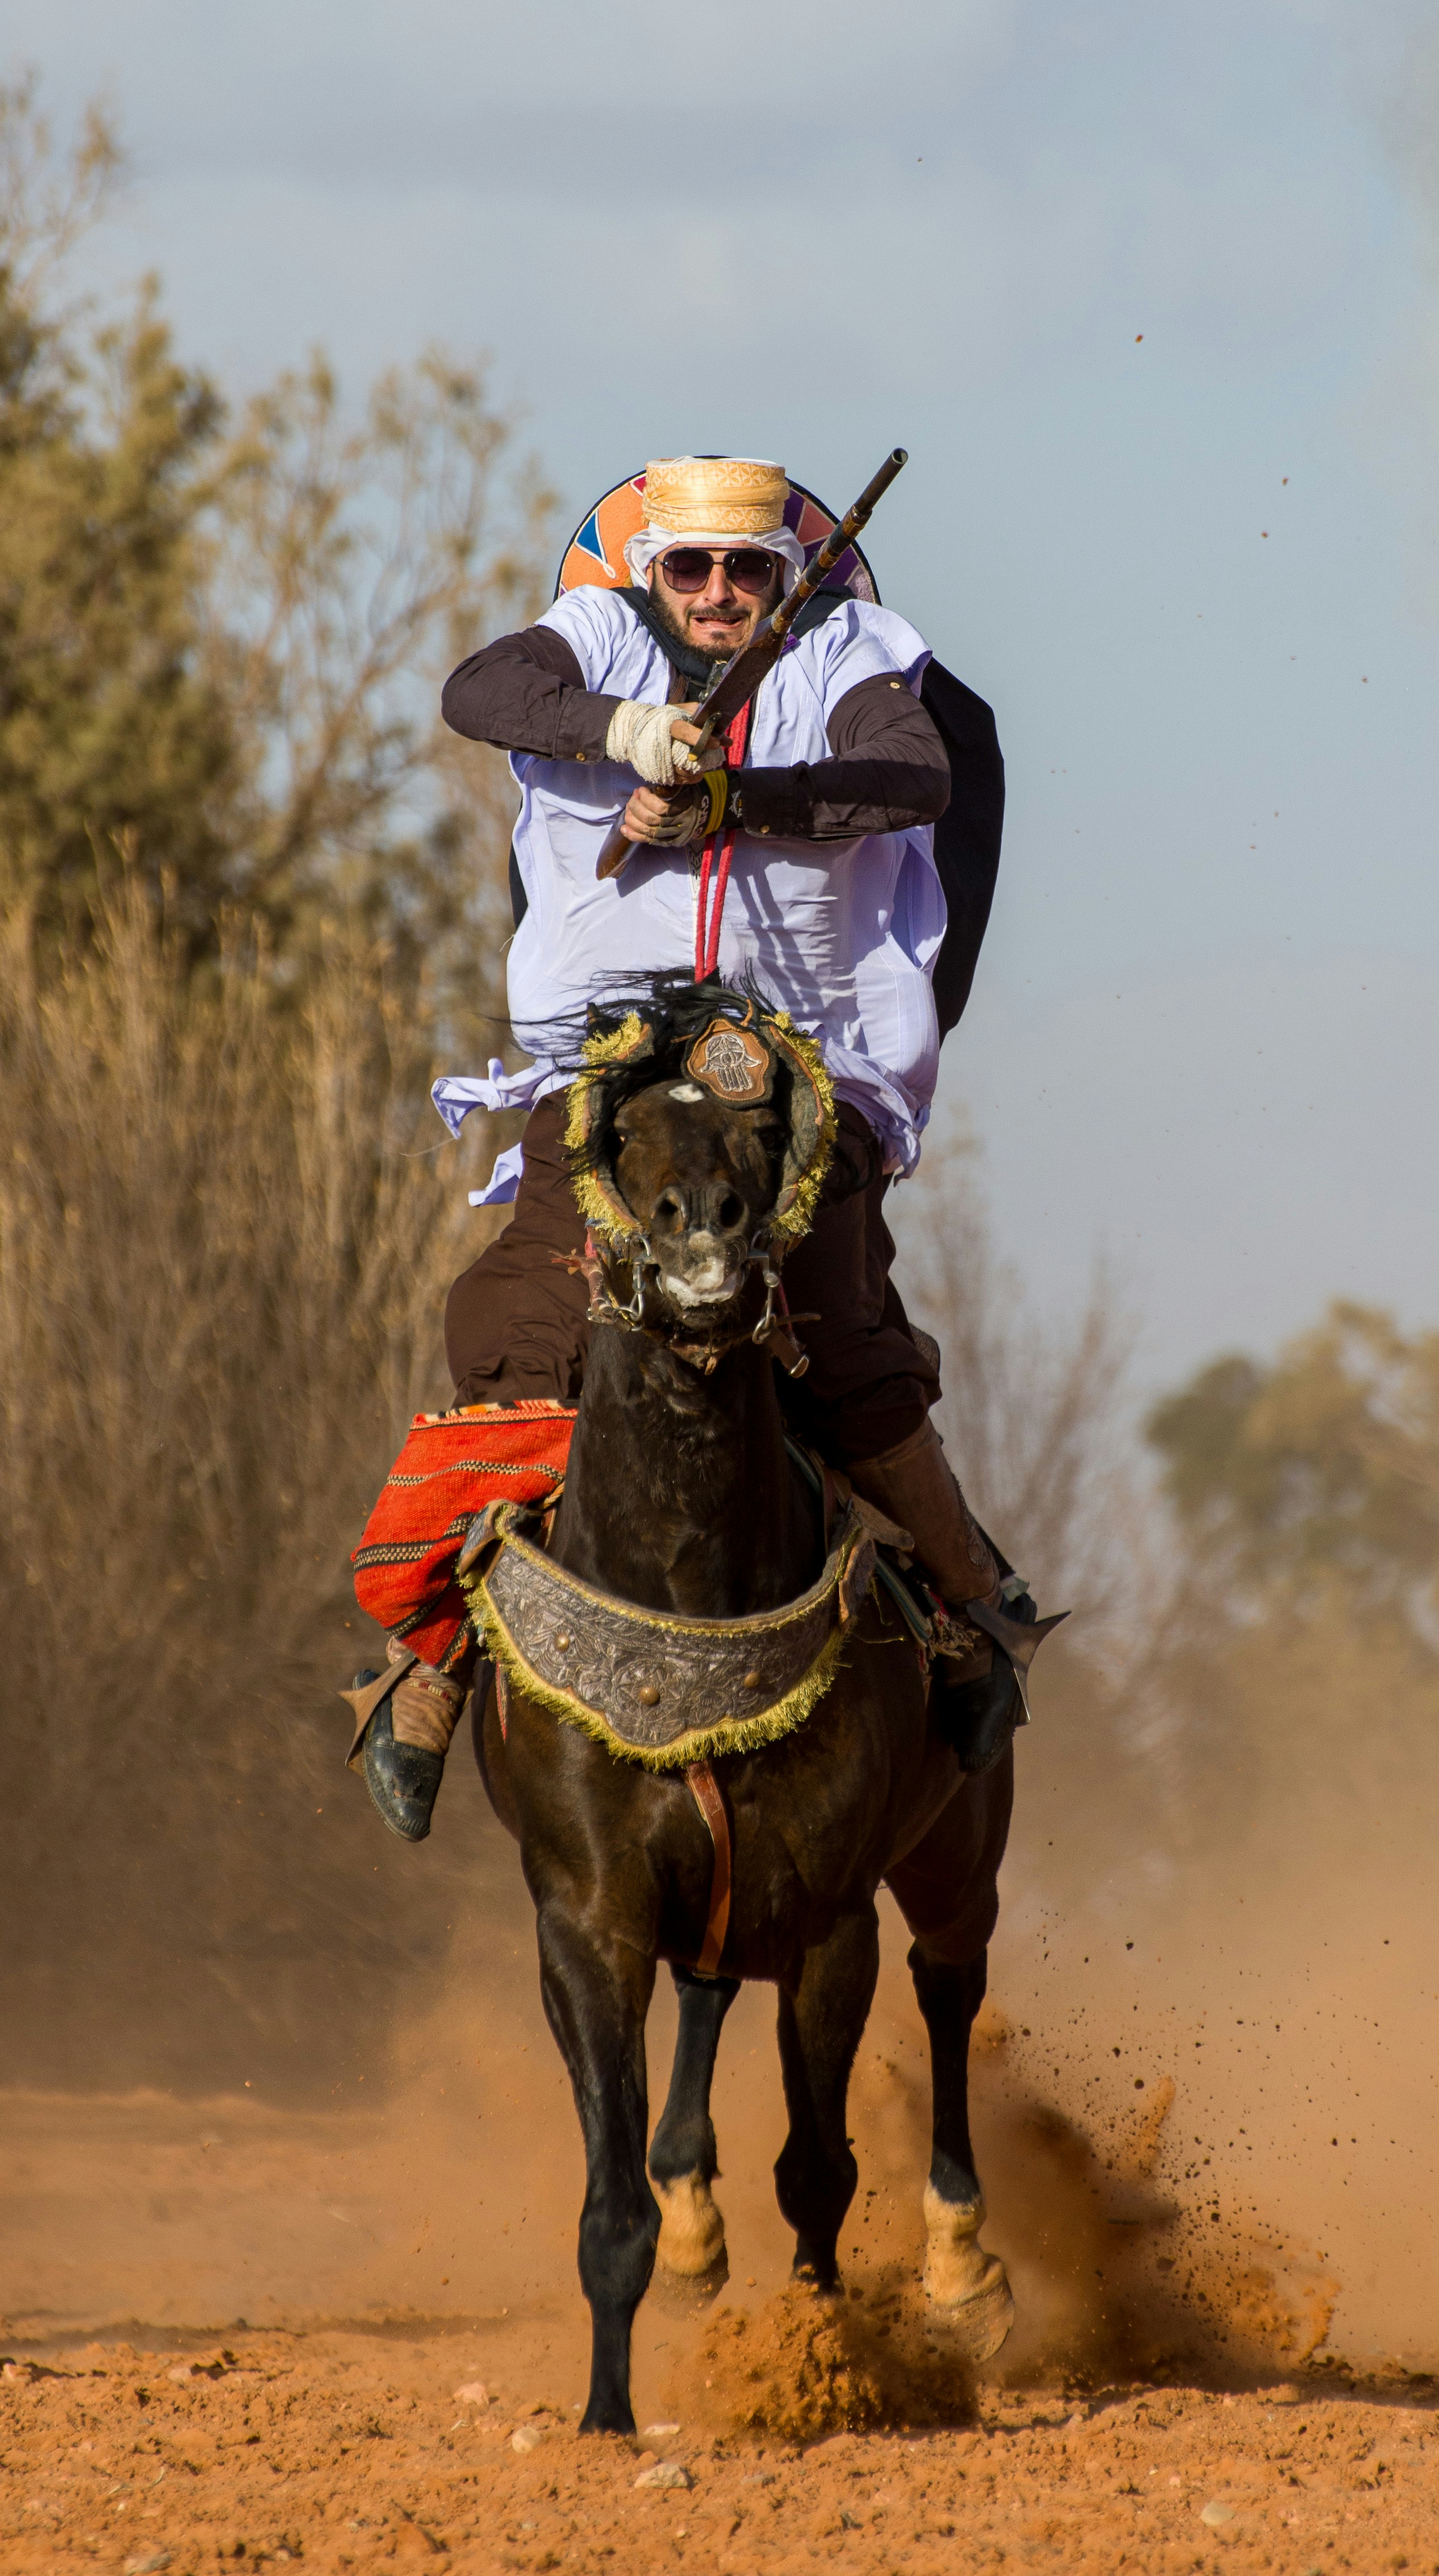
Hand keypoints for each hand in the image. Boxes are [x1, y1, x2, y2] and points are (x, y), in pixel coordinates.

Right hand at [605, 698, 724, 784]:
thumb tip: (726, 739)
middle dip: (703, 757)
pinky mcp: (660, 772)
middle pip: (686, 757)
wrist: (635, 731)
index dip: (699, 737)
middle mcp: (662, 744)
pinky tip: (698, 771)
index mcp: (666, 724)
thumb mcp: (680, 711)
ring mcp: (660, 761)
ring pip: (684, 771)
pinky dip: (693, 777)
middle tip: (713, 755)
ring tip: (706, 762)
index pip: (682, 731)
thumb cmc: (662, 719)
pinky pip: (681, 780)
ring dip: (699, 768)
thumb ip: (703, 720)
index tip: (716, 742)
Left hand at [622, 781, 711, 846]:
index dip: (646, 799)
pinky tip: (625, 830)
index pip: (661, 808)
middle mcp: (683, 822)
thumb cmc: (690, 793)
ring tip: (627, 813)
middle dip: (636, 809)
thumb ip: (665, 788)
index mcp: (686, 805)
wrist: (708, 810)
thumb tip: (641, 792)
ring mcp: (679, 834)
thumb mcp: (682, 785)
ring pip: (651, 832)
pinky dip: (636, 836)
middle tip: (632, 800)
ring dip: (633, 822)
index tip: (640, 790)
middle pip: (653, 820)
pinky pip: (652, 842)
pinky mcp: (675, 842)